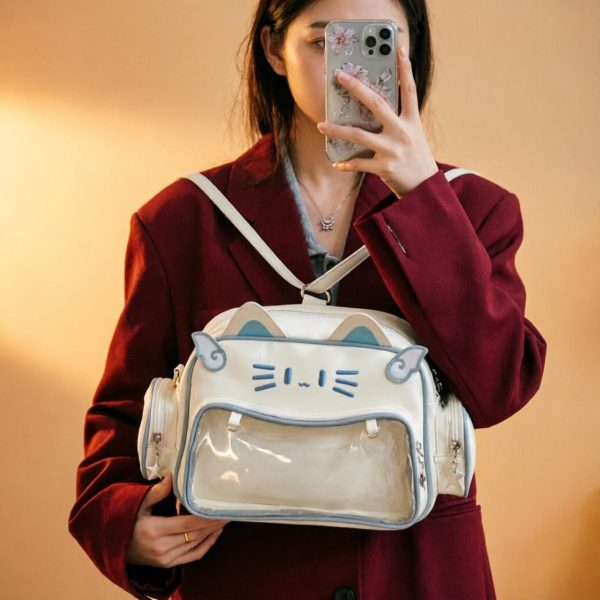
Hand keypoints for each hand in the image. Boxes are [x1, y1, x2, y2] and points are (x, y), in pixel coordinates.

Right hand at [126, 473, 228, 567]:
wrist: (114, 548)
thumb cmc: (127, 521)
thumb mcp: (138, 504)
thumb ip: (156, 492)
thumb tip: (172, 476)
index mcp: (154, 531)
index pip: (188, 524)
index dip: (206, 517)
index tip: (220, 508)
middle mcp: (162, 547)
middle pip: (196, 534)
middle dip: (215, 523)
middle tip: (230, 511)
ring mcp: (165, 559)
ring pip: (197, 545)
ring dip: (213, 532)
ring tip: (225, 519)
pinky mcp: (168, 564)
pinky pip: (193, 556)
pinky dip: (206, 545)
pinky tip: (215, 533)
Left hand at [316, 46, 438, 197]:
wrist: (425, 189)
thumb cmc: (416, 159)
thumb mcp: (413, 136)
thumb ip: (398, 122)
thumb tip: (374, 110)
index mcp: (412, 122)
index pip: (409, 90)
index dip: (405, 69)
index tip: (399, 49)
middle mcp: (402, 132)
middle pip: (377, 104)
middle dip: (357, 88)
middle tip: (340, 77)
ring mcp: (392, 150)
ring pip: (359, 135)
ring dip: (337, 130)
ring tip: (321, 126)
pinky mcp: (384, 167)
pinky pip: (358, 163)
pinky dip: (346, 163)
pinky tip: (336, 162)